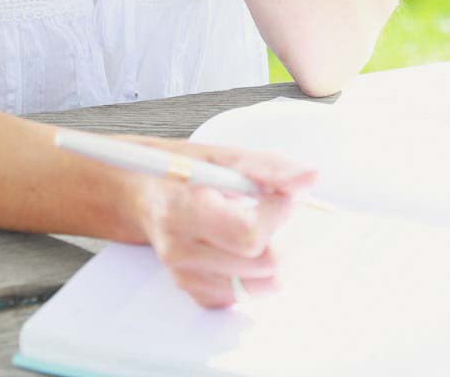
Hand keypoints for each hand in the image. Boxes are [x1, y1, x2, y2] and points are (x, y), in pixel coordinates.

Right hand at [118, 133, 317, 309]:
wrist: (139, 196)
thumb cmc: (179, 172)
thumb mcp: (219, 155)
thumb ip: (266, 167)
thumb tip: (309, 178)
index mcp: (184, 208)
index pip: (248, 232)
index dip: (279, 212)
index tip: (286, 193)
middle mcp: (181, 250)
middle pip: (261, 263)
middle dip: (283, 235)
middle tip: (276, 209)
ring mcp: (187, 277)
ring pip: (260, 284)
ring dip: (273, 255)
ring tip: (259, 225)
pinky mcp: (195, 293)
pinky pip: (244, 295)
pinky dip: (254, 272)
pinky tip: (240, 246)